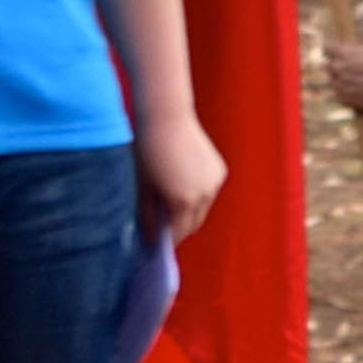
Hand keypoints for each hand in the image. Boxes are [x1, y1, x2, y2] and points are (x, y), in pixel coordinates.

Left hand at [138, 111, 228, 244]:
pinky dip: (198, 197)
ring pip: (203, 209)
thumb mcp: (143, 187)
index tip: (155, 245)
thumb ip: (148, 215)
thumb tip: (150, 236)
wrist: (167, 117)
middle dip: (179, 230)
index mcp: (183, 202)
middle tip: (164, 230)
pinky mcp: (220, 172)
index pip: (178, 233)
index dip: (166, 241)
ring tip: (173, 209)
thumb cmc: (148, 151)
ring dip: (190, 214)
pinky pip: (209, 193)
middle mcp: (204, 196)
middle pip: (194, 224)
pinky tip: (184, 188)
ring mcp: (214, 184)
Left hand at [323, 35, 362, 117]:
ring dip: (341, 80)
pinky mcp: (344, 100)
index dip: (332, 47)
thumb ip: (358, 49)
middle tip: (352, 67)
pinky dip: (346, 93)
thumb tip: (355, 51)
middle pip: (328, 66)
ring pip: (334, 81)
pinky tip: (358, 91)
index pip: (327, 46)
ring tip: (358, 81)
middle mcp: (337, 69)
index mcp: (343, 54)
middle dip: (338, 65)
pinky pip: (339, 95)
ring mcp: (339, 85)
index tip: (335, 49)